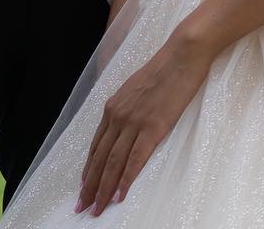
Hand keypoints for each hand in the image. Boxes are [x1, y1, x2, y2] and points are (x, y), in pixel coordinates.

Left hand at [76, 27, 213, 214]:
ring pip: (113, 163)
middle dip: (90, 185)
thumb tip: (123, 125)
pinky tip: (119, 195)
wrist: (181, 55)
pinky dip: (125, 180)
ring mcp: (134, 122)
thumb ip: (126, 108)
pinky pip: (135, 160)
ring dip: (104, 189)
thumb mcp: (136, 88)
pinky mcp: (153, 127)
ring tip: (97, 209)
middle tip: (82, 207)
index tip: (83, 187)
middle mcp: (118, 115)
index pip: (96, 145)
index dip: (89, 169)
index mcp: (113, 106)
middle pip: (100, 157)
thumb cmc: (163, 69)